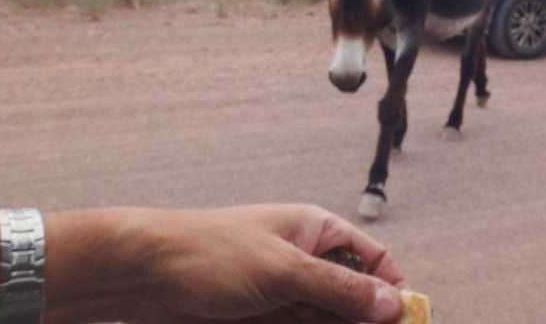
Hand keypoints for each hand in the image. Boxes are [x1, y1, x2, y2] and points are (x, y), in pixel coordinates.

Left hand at [130, 205, 405, 323]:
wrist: (139, 274)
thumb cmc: (208, 253)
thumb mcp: (282, 271)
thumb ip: (339, 289)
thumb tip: (394, 304)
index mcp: (317, 231)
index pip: (374, 261)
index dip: (394, 291)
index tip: (407, 323)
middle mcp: (305, 261)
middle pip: (354, 297)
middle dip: (368, 322)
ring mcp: (283, 292)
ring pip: (327, 320)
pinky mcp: (261, 318)